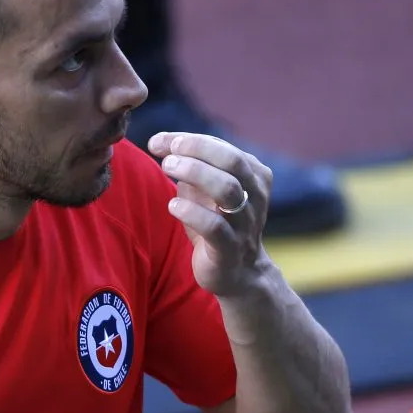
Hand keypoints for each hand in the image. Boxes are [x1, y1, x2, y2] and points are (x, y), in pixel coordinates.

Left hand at [147, 132, 273, 296]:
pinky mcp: (230, 249)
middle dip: (197, 150)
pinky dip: (191, 212)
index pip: (222, 146)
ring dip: (194, 173)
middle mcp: (255, 195)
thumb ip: (187, 165)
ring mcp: (245, 223)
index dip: (188, 140)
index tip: (157, 141)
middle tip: (168, 154)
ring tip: (167, 169)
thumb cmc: (216, 222)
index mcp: (252, 175)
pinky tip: (173, 206)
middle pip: (232, 161)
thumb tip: (158, 141)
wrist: (236, 273)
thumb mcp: (202, 190)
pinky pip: (215, 226)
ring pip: (227, 189)